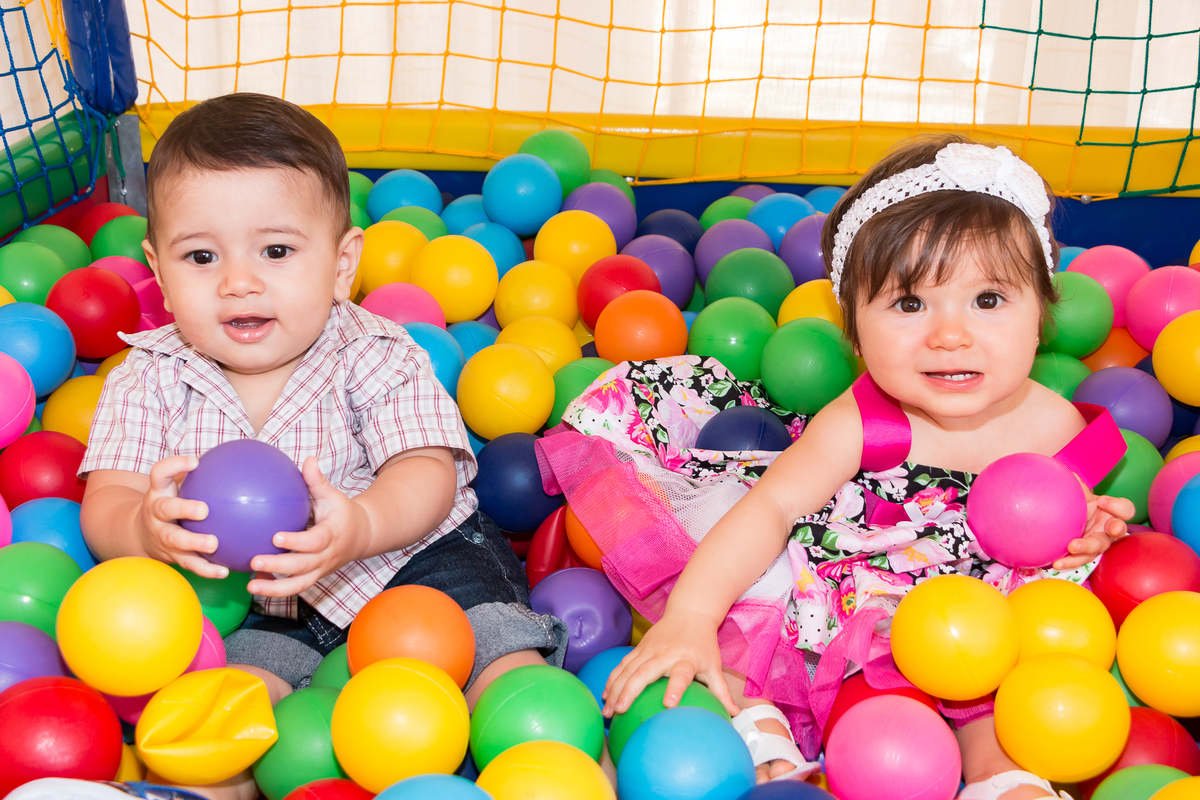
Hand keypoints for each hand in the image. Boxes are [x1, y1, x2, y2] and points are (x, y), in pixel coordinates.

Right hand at [135, 455, 225, 577]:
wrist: (141, 534)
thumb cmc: (171, 502)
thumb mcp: (175, 486)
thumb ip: (200, 475)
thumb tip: (237, 459)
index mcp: (159, 492)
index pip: (160, 473)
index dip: (174, 465)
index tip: (194, 462)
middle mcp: (156, 513)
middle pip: (165, 509)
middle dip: (183, 509)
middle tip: (203, 510)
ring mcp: (161, 536)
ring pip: (174, 540)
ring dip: (194, 543)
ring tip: (214, 544)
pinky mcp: (170, 556)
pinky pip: (188, 563)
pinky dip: (206, 569)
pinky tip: (224, 571)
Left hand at [248, 457, 369, 596]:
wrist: (362, 536)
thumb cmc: (342, 513)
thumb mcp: (333, 496)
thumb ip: (318, 481)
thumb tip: (308, 460)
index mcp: (332, 536)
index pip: (315, 541)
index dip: (297, 542)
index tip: (276, 537)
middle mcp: (326, 557)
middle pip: (303, 566)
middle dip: (279, 566)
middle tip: (254, 560)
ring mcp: (320, 570)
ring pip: (298, 584)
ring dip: (275, 588)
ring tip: (251, 586)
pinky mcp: (314, 577)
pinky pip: (295, 587)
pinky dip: (275, 588)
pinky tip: (255, 584)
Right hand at [601, 608, 738, 718]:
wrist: (689, 613)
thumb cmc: (703, 644)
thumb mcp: (714, 666)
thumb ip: (722, 691)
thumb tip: (735, 715)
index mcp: (686, 659)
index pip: (681, 674)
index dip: (676, 688)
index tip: (668, 704)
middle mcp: (665, 653)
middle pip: (644, 672)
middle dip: (630, 691)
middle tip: (619, 711)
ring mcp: (648, 650)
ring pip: (627, 669)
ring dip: (615, 689)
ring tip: (607, 710)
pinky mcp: (639, 648)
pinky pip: (622, 664)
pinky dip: (612, 679)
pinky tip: (605, 695)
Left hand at [1052, 481, 1133, 570]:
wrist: (1071, 524)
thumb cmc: (1081, 507)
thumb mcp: (1081, 498)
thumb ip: (1078, 488)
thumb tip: (1069, 475)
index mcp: (1113, 513)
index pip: (1125, 509)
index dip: (1117, 505)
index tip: (1102, 500)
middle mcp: (1109, 530)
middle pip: (1118, 531)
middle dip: (1116, 529)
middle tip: (1110, 529)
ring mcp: (1099, 545)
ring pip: (1097, 549)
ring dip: (1085, 550)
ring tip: (1071, 548)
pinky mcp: (1086, 556)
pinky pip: (1079, 560)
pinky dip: (1069, 562)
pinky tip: (1055, 563)